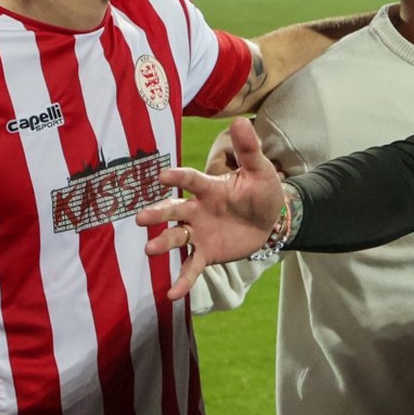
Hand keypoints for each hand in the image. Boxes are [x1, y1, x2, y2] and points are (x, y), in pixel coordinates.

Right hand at [135, 118, 285, 299]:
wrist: (272, 222)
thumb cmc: (262, 192)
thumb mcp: (260, 170)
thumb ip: (249, 149)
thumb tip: (243, 119)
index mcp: (210, 188)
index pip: (191, 180)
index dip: (179, 177)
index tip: (163, 176)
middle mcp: (198, 210)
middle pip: (174, 211)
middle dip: (159, 214)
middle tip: (142, 217)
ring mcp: (199, 232)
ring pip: (176, 238)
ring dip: (163, 243)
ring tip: (149, 250)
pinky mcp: (206, 253)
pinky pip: (190, 267)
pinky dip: (182, 281)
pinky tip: (171, 295)